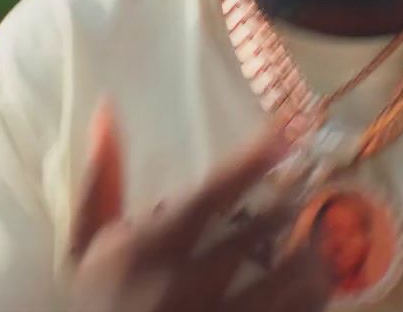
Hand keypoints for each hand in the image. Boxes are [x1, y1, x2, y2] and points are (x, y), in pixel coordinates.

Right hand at [67, 102, 333, 311]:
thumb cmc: (95, 304)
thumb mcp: (83, 248)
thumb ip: (100, 183)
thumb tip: (108, 109)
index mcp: (148, 249)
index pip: (212, 194)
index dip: (254, 160)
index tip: (288, 132)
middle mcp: (186, 284)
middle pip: (259, 232)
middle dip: (294, 201)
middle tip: (314, 179)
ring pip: (287, 282)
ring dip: (312, 254)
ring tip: (319, 236)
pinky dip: (310, 298)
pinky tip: (317, 283)